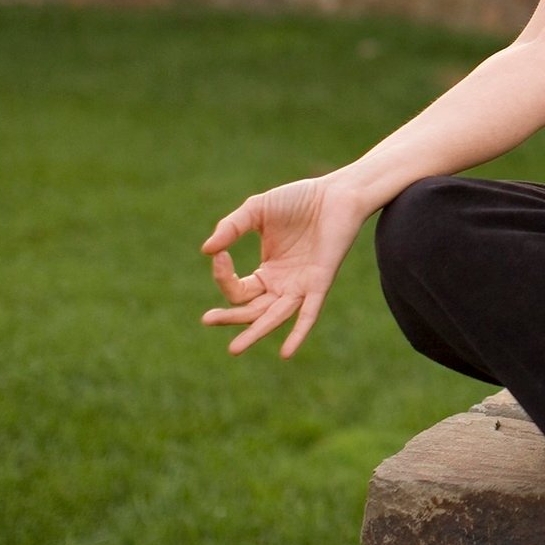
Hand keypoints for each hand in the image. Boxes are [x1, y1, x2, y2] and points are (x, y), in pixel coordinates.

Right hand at [200, 175, 367, 357]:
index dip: (224, 277)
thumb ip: (231, 227)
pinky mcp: (320, 282)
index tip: (220, 256)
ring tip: (234, 349)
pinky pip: (309, 313)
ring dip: (256, 332)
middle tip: (207, 320)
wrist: (337, 192)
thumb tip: (207, 251)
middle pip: (252, 311)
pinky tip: (286, 352)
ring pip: (275, 316)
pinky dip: (298, 332)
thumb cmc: (299, 199)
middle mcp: (283, 285)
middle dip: (230, 318)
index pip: (238, 290)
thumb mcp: (256, 210)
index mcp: (268, 272)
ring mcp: (301, 286)